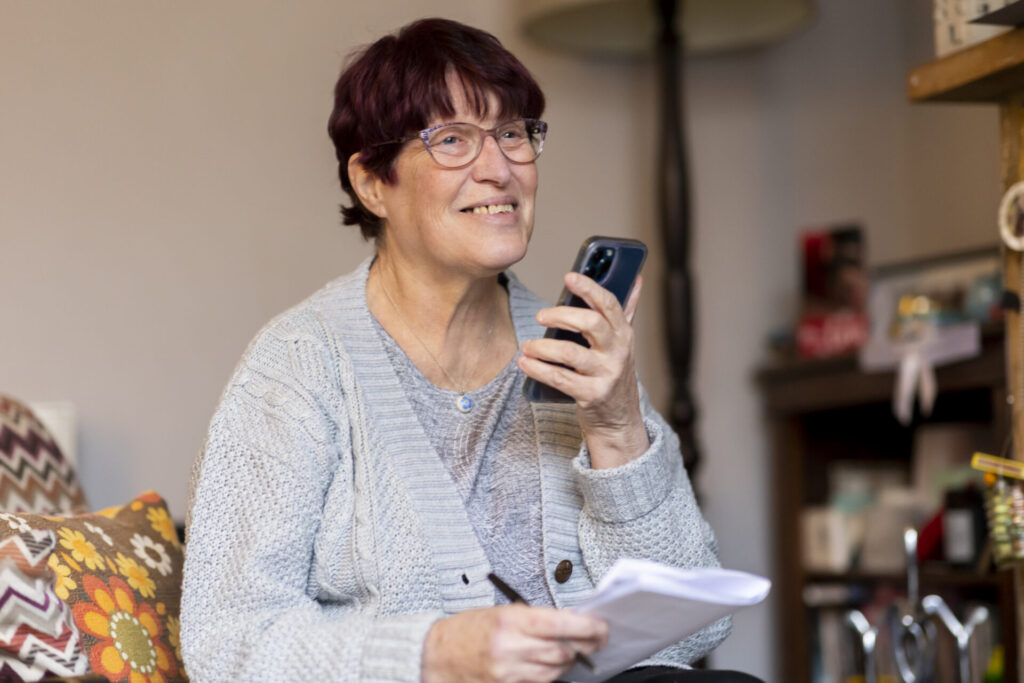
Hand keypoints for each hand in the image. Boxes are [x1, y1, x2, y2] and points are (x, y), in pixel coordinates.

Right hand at [421, 605, 606, 682]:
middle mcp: (511, 648)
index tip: (601, 628)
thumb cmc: (467, 630)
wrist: (435, 656)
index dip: (588, 628)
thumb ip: (534, 619)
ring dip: (566, 662)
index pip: (561, 625)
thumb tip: (569, 624)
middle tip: (593, 640)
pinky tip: (546, 666)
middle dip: (583, 647)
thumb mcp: (501, 613)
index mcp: (511, 621)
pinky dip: (547, 675)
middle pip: (563, 652)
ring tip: (567, 652)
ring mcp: (508, 672)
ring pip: (554, 671)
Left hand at [518, 272, 649, 467]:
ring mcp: (606, 374)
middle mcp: (618, 352)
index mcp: (624, 334)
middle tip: (540, 316)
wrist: (620, 420)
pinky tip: (524, 363)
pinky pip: (560, 379)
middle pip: (590, 324)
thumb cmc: (615, 374)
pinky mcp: (591, 395)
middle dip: (562, 315)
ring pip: (570, 353)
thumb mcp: (624, 343)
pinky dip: (538, 369)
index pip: (609, 304)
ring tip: (527, 346)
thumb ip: (628, 310)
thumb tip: (637, 278)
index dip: (589, 288)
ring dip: (543, 347)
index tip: (569, 277)